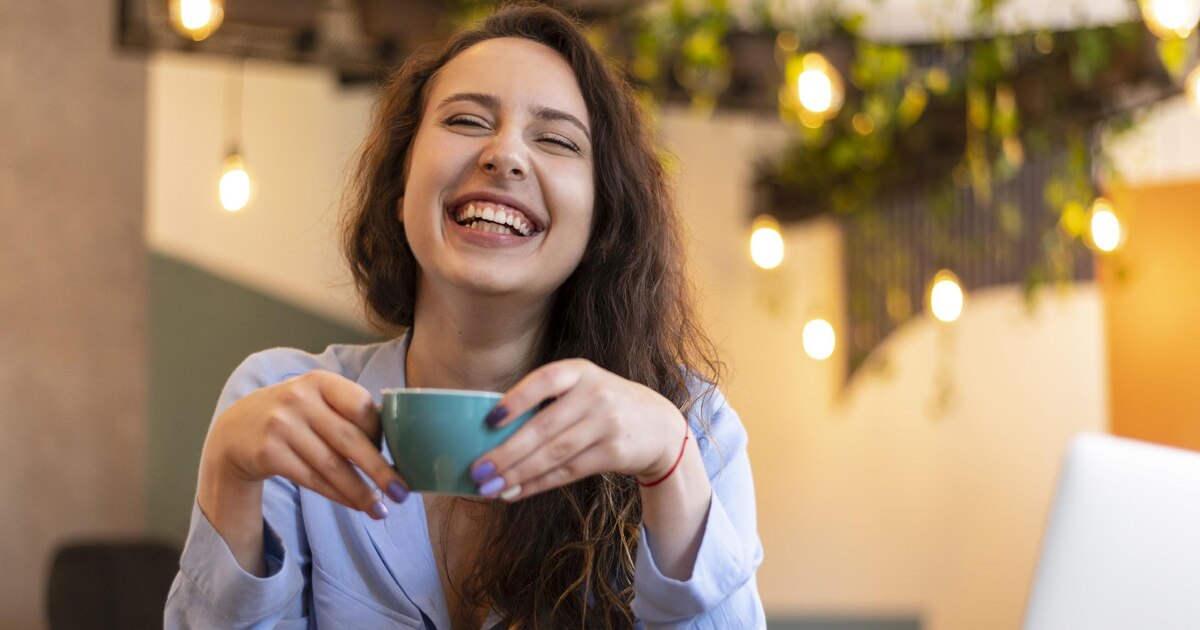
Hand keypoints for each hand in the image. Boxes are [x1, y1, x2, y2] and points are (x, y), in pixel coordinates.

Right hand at [200, 370, 407, 518]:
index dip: (381, 434)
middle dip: (380, 470)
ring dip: (359, 492)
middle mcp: (299, 398)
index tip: (396, 455)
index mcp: (320, 381)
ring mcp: (281, 425)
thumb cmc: (293, 417)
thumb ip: (348, 414)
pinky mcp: (268, 452)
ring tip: (380, 509)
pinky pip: (312, 479)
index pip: (362, 406)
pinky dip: (337, 495)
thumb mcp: (316, 401)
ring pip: (331, 466)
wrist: (235, 431)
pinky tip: (355, 505)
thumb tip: (397, 448)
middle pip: (350, 440)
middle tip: (402, 493)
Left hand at [469, 359, 687, 500]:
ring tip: (490, 487)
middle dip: (507, 452)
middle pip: (544, 427)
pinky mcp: (615, 452)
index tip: (488, 421)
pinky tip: (516, 491)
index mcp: (580, 371)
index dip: (515, 400)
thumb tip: (491, 432)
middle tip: (477, 470)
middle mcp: (595, 394)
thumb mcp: (583, 388)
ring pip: (554, 454)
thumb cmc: (605, 407)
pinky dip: (538, 484)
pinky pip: (569, 471)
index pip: (544, 381)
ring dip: (518, 474)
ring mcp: (608, 423)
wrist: (660, 427)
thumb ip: (548, 401)